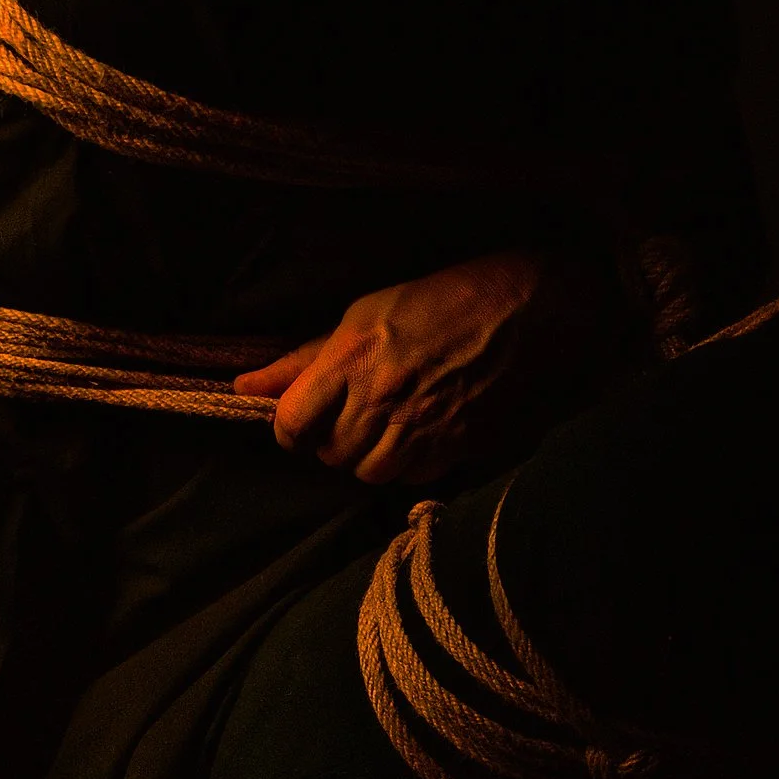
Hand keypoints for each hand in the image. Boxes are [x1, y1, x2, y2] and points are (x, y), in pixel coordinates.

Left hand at [235, 250, 552, 484]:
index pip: (292, 424)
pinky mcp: (457, 446)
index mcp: (353, 356)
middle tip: (356, 412)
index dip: (291, 428)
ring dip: (371, 457)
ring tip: (389, 425)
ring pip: (369, 474)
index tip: (303, 418)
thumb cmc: (444, 299)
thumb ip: (305, 359)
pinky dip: (409, 464)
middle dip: (335, 440)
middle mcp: (382, 397)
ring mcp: (422, 426)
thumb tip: (246, 386)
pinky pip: (412, 478)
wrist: (532, 309)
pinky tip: (422, 432)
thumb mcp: (365, 314)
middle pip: (331, 455)